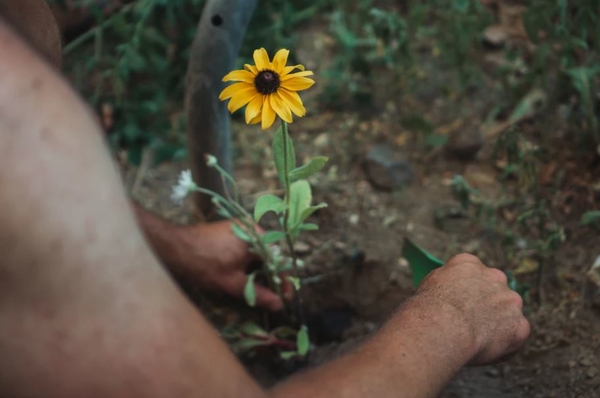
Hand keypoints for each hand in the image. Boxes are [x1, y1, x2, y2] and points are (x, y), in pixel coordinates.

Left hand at [173, 220, 283, 310]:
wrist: (173, 248)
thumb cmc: (204, 264)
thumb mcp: (233, 283)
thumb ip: (259, 293)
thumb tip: (278, 304)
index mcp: (256, 235)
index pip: (278, 259)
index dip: (283, 280)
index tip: (284, 297)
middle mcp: (250, 227)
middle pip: (267, 256)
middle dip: (270, 277)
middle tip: (271, 298)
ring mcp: (238, 228)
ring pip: (255, 254)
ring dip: (257, 272)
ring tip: (257, 291)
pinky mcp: (227, 233)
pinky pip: (245, 250)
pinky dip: (246, 264)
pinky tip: (243, 279)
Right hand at [414, 254, 529, 364]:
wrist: (442, 327)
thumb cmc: (428, 309)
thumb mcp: (430, 284)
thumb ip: (447, 283)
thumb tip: (450, 291)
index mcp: (468, 263)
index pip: (473, 272)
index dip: (466, 290)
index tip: (460, 303)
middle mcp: (494, 276)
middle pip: (494, 290)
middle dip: (486, 304)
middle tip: (470, 322)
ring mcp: (510, 300)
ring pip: (507, 313)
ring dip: (496, 324)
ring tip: (476, 340)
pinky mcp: (519, 325)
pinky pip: (515, 336)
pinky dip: (504, 346)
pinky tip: (485, 351)